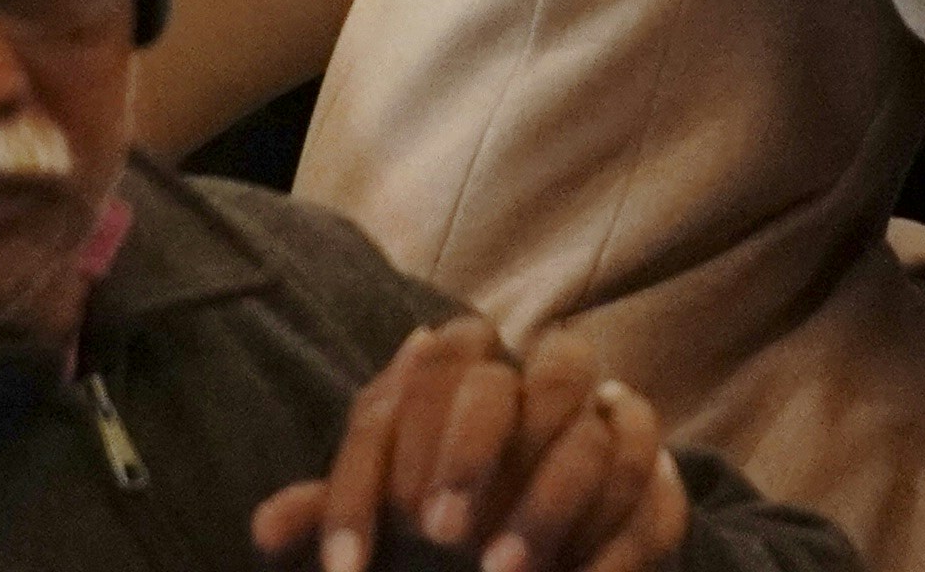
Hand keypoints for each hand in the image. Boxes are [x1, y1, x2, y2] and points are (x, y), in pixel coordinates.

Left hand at [255, 320, 683, 571]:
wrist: (545, 542)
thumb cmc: (446, 519)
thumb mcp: (384, 520)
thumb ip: (335, 513)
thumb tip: (265, 528)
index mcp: (469, 371)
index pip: (426, 372)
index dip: (380, 458)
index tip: (349, 560)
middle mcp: (543, 382)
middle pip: (519, 379)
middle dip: (474, 452)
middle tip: (438, 538)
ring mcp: (611, 425)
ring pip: (593, 433)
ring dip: (546, 506)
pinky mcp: (660, 482)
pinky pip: (653, 496)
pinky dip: (614, 548)